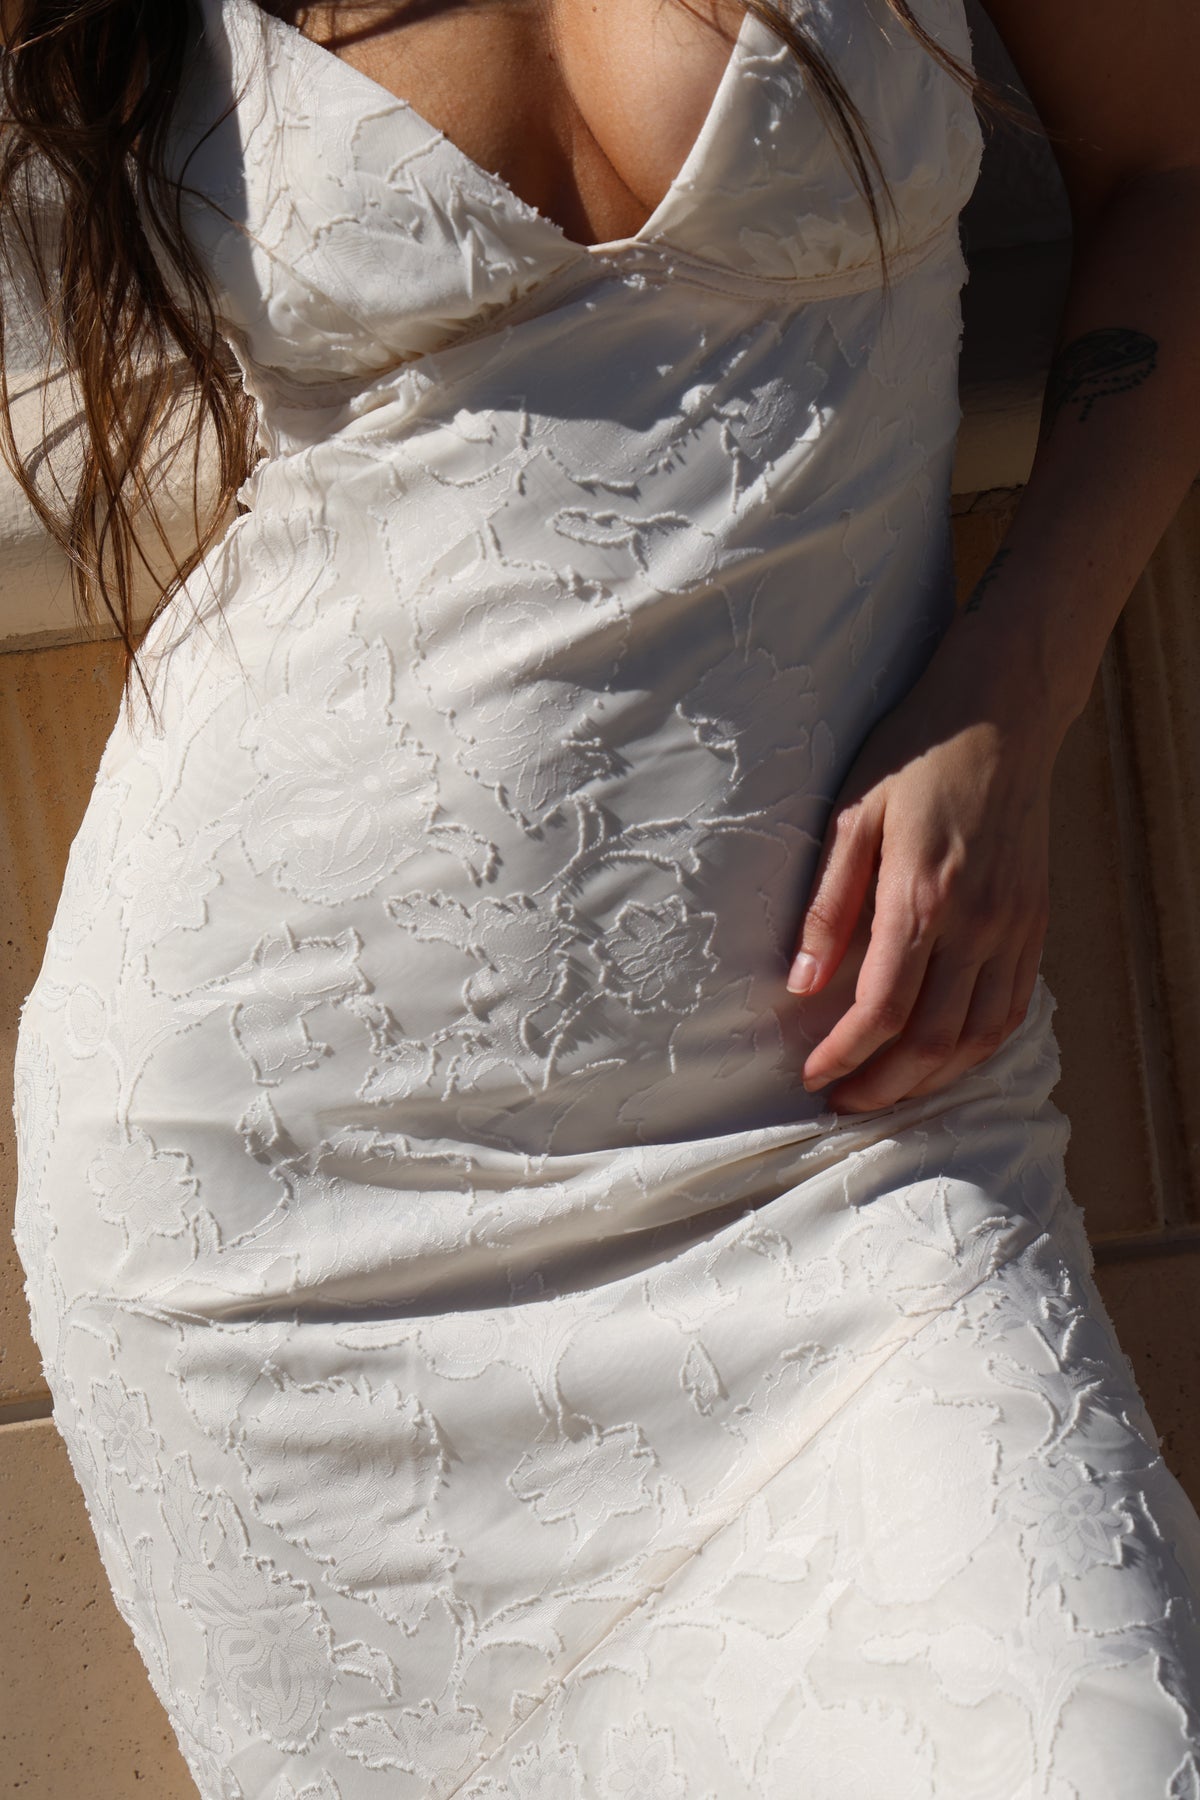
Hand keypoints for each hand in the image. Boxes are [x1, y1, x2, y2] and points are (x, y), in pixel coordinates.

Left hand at [786, 659, 1058, 1112]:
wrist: (1003, 716)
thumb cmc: (915, 757)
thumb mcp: (853, 816)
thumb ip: (828, 906)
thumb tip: (801, 984)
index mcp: (923, 896)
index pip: (883, 1008)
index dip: (845, 1055)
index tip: (813, 1076)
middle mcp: (978, 923)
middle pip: (933, 1041)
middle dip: (883, 1085)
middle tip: (842, 1103)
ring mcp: (1015, 928)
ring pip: (978, 1038)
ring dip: (930, 1081)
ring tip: (885, 1093)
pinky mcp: (1035, 925)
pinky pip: (1010, 1010)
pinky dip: (975, 1049)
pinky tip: (941, 1060)